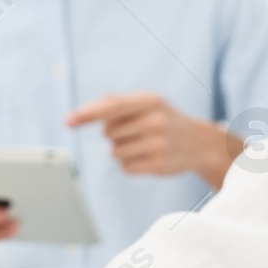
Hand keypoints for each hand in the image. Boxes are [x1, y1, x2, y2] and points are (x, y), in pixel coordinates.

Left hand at [66, 93, 243, 187]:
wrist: (199, 143)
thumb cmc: (163, 119)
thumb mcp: (146, 103)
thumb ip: (115, 103)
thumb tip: (81, 114)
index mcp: (149, 100)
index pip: (112, 106)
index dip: (87, 113)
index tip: (69, 121)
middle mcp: (155, 121)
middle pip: (108, 132)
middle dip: (114, 133)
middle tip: (136, 131)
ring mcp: (158, 144)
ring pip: (114, 152)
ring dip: (121, 150)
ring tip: (143, 144)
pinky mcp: (158, 165)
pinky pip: (124, 167)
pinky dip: (129, 163)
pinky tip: (146, 156)